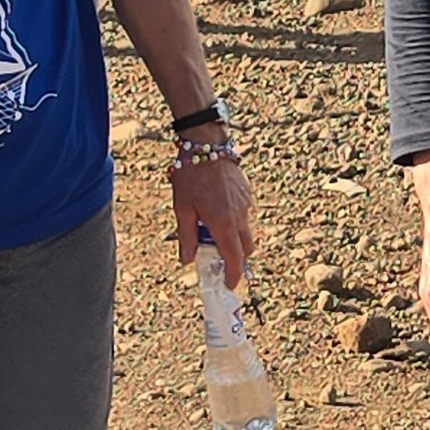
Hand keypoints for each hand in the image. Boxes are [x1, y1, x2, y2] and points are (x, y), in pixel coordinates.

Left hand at [170, 149, 253, 285]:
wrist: (206, 144)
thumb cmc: (190, 175)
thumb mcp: (182, 208)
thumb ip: (187, 236)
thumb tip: (187, 260)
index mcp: (223, 224)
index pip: (235, 259)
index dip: (234, 276)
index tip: (229, 285)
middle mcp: (240, 217)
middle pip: (246, 248)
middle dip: (235, 258)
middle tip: (217, 257)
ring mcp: (246, 204)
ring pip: (245, 230)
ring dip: (233, 237)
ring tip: (210, 226)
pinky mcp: (247, 193)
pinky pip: (244, 214)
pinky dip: (234, 220)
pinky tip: (216, 208)